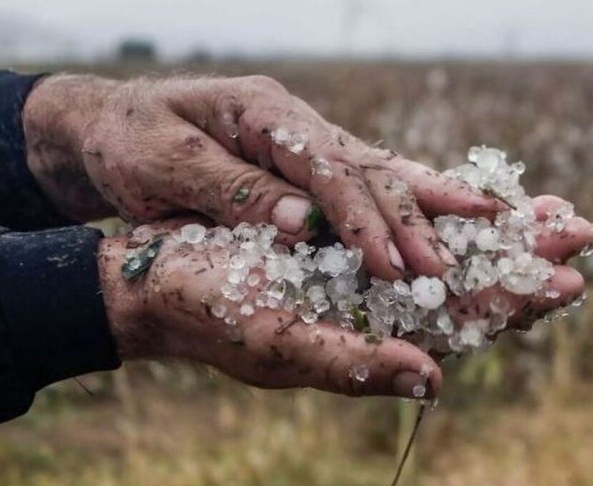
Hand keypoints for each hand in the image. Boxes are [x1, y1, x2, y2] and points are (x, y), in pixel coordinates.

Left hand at [24, 74, 502, 281]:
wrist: (109, 124)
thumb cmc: (129, 142)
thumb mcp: (165, 165)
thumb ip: (234, 190)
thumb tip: (303, 223)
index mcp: (262, 111)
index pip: (326, 166)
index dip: (361, 217)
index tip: (390, 262)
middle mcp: (293, 121)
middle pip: (365, 167)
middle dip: (409, 219)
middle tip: (447, 266)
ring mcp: (300, 139)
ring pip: (374, 171)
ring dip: (422, 207)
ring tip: (483, 224)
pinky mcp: (299, 163)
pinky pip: (358, 183)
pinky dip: (400, 202)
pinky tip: (440, 215)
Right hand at [96, 198, 592, 398]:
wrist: (160, 276)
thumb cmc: (209, 311)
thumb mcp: (278, 344)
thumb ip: (352, 365)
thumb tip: (432, 381)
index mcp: (369, 340)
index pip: (459, 327)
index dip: (513, 303)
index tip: (566, 280)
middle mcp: (374, 307)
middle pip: (465, 287)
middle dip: (522, 260)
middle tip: (582, 231)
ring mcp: (361, 271)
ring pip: (444, 255)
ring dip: (497, 233)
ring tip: (550, 210)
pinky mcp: (342, 239)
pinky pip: (408, 225)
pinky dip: (447, 210)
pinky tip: (477, 197)